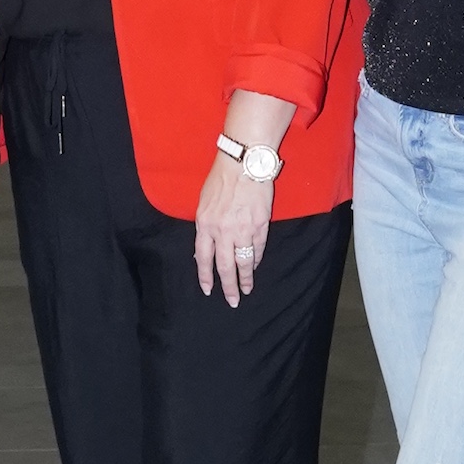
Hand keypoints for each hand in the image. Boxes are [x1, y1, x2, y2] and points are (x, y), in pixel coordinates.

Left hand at [195, 153, 274, 309]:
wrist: (243, 163)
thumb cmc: (221, 178)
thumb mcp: (203, 202)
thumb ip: (205, 225)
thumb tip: (208, 246)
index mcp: (204, 224)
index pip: (203, 258)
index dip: (206, 276)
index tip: (209, 290)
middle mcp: (222, 231)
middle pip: (224, 266)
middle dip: (228, 286)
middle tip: (233, 300)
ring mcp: (242, 229)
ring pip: (244, 261)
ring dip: (246, 277)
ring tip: (247, 289)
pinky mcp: (260, 225)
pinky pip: (258, 248)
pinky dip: (257, 258)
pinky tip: (255, 265)